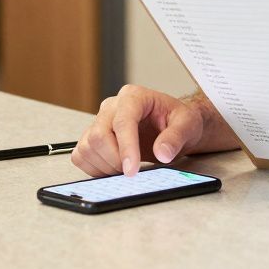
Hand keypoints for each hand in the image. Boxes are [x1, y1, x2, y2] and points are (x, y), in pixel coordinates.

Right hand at [71, 85, 204, 177]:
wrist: (172, 125)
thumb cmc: (178, 120)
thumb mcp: (187, 125)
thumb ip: (176, 137)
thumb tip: (162, 153)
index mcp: (134, 97)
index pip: (123, 121)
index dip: (126, 148)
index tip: (132, 170)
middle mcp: (112, 106)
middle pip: (99, 135)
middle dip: (115, 160)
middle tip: (133, 171)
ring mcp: (100, 120)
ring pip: (87, 146)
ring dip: (105, 166)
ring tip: (126, 169)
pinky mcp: (92, 136)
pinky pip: (81, 155)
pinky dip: (94, 168)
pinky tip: (113, 169)